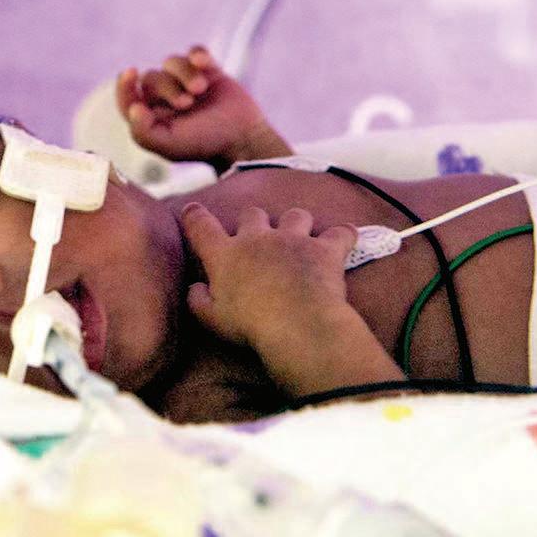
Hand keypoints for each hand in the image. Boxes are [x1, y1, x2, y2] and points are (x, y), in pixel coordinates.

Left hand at [115, 46, 290, 170]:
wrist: (242, 137)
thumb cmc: (204, 144)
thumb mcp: (169, 145)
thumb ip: (144, 132)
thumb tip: (133, 108)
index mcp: (152, 118)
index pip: (128, 98)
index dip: (124, 85)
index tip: (131, 73)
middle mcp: (166, 99)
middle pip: (151, 77)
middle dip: (168, 87)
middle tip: (187, 103)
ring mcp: (187, 83)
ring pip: (172, 62)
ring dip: (185, 73)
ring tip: (201, 89)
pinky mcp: (208, 71)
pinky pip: (195, 52)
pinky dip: (197, 54)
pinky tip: (203, 62)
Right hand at [181, 203, 401, 396]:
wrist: (296, 324)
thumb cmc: (250, 325)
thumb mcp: (211, 319)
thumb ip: (198, 300)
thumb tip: (195, 287)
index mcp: (226, 254)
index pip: (202, 226)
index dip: (195, 216)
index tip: (193, 211)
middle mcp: (257, 238)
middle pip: (252, 213)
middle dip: (254, 221)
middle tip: (258, 238)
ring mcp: (293, 239)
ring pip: (295, 216)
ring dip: (296, 224)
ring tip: (299, 238)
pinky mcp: (324, 249)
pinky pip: (340, 233)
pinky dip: (342, 236)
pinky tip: (343, 240)